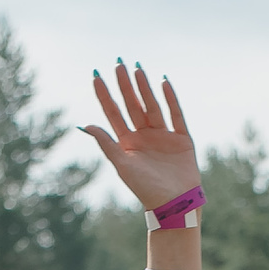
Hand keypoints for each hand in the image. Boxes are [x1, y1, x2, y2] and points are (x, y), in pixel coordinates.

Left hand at [82, 63, 197, 210]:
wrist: (174, 205)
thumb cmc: (146, 190)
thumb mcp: (122, 165)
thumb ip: (106, 144)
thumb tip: (85, 124)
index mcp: (128, 142)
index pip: (113, 113)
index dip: (105, 95)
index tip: (96, 75)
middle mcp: (144, 136)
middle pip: (132, 105)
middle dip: (125, 85)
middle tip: (118, 64)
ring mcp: (164, 136)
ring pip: (152, 106)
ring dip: (145, 88)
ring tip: (137, 69)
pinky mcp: (182, 140)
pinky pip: (176, 115)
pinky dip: (171, 100)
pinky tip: (164, 83)